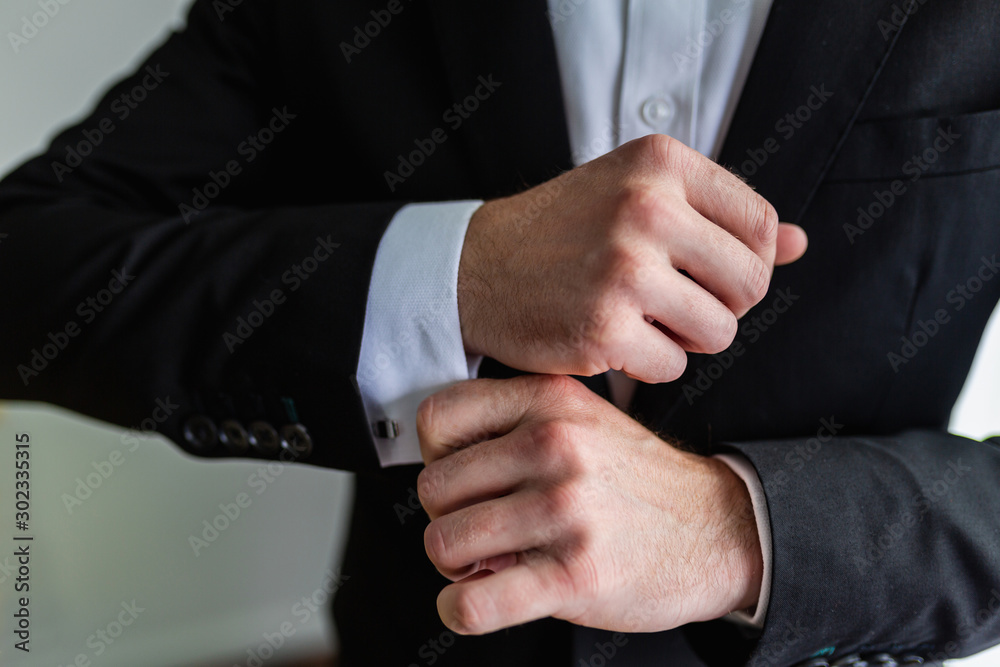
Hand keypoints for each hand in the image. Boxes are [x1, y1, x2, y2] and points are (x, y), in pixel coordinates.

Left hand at [416, 374, 762, 634]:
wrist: (716, 529)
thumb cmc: (635, 478)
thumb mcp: (580, 419)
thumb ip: (513, 424)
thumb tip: (436, 463)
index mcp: (548, 401)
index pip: (435, 419)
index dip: (434, 457)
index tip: (461, 480)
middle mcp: (554, 446)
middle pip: (432, 488)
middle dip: (446, 518)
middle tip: (480, 532)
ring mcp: (564, 509)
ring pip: (443, 543)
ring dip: (457, 566)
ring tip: (489, 564)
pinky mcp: (574, 574)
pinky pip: (474, 603)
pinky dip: (460, 611)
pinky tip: (477, 603)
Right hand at [458, 134, 807, 382]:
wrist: (478, 266)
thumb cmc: (564, 230)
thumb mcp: (638, 195)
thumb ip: (720, 217)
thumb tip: (799, 244)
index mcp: (660, 163)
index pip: (762, 226)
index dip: (746, 262)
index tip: (708, 272)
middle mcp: (645, 208)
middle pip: (750, 285)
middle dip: (722, 306)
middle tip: (677, 303)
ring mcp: (623, 269)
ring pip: (719, 333)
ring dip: (688, 339)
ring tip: (645, 320)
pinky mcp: (602, 328)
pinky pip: (673, 367)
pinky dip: (649, 364)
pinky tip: (614, 339)